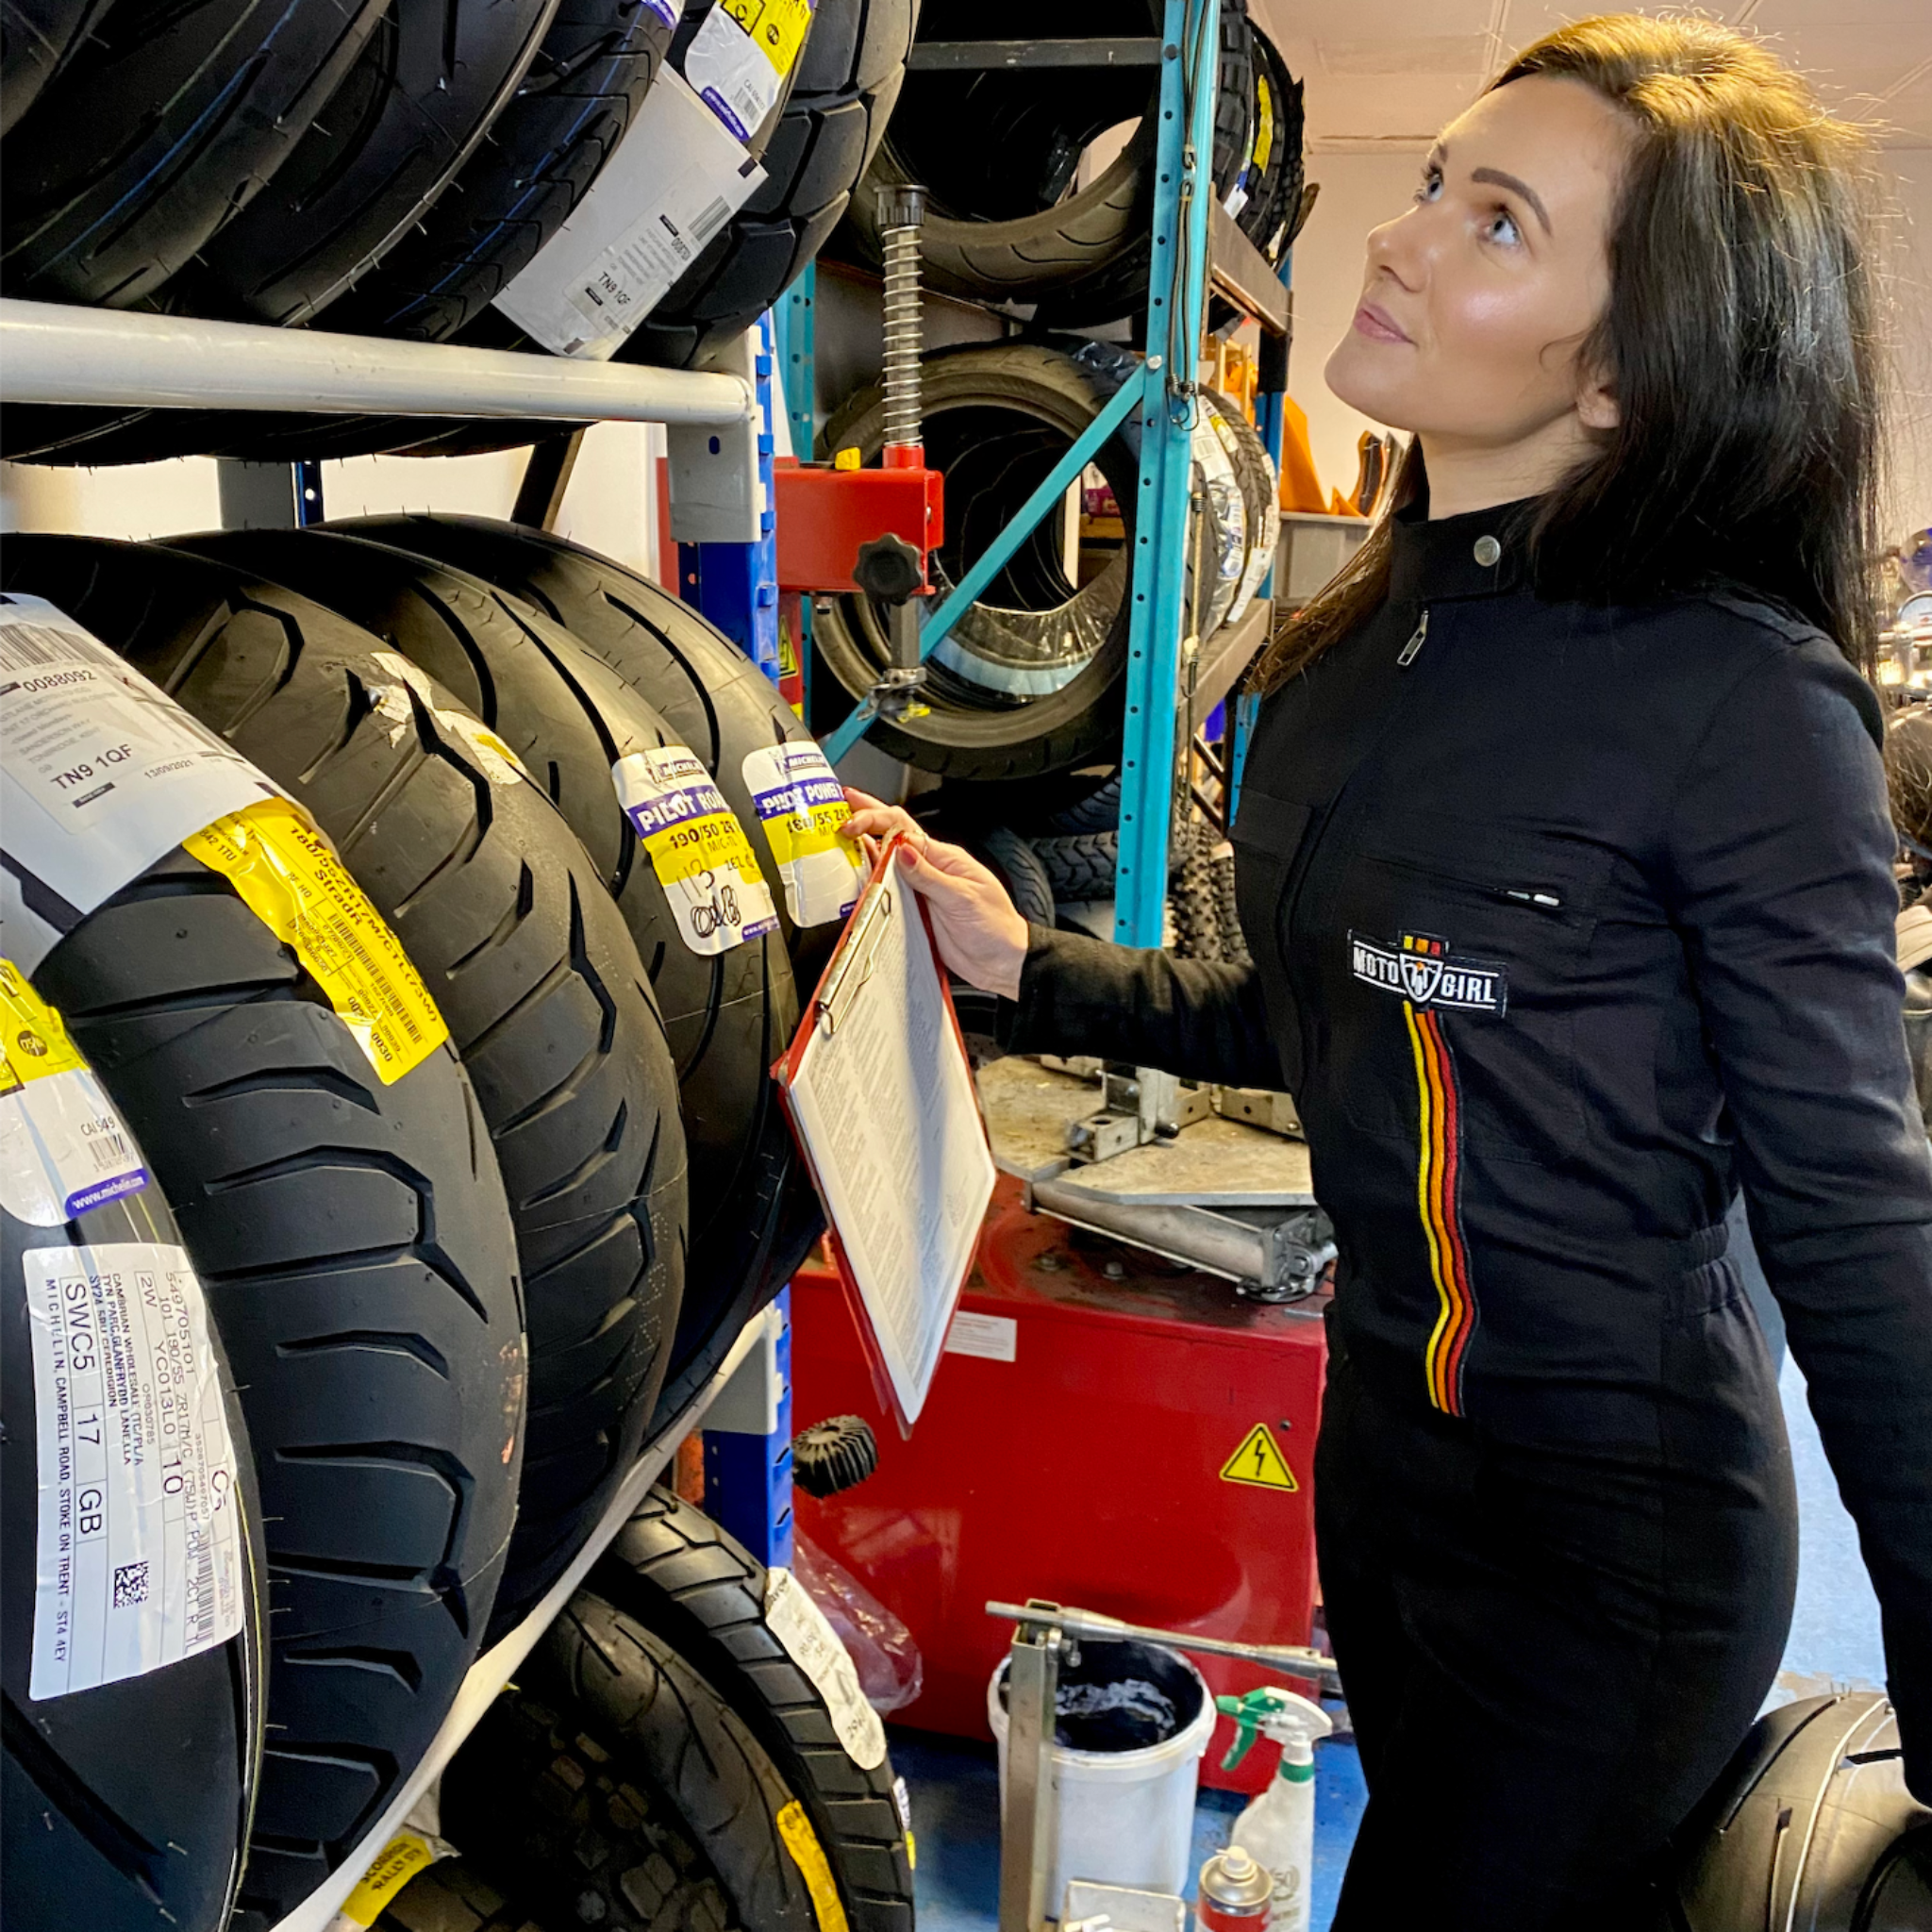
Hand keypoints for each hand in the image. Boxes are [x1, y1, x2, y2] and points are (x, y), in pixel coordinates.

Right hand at [841, 789, 1031, 999]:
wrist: (1001, 962)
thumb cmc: (995, 927)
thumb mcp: (963, 898)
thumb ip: (929, 875)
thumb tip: (902, 850)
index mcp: (944, 858)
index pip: (904, 829)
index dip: (875, 820)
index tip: (853, 823)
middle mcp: (929, 870)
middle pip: (892, 837)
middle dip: (866, 817)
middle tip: (841, 805)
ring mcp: (920, 890)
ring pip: (885, 862)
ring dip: (862, 847)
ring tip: (837, 834)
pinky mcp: (913, 911)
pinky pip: (887, 891)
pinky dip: (869, 880)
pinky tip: (854, 874)